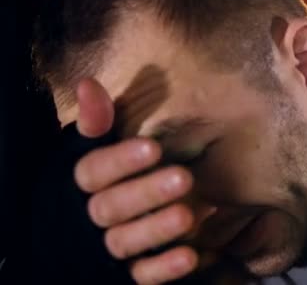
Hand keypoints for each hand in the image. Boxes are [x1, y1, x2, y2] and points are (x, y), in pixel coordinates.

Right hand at [73, 78, 216, 283]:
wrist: (71, 236)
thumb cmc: (93, 182)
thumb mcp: (88, 150)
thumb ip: (95, 125)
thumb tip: (89, 85)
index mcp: (77, 185)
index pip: (91, 172)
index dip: (120, 160)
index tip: (152, 147)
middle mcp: (88, 217)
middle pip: (111, 207)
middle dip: (146, 193)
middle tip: (184, 178)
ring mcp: (106, 248)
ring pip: (125, 241)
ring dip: (156, 229)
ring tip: (189, 216)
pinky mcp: (124, 274)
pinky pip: (142, 276)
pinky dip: (164, 268)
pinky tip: (191, 257)